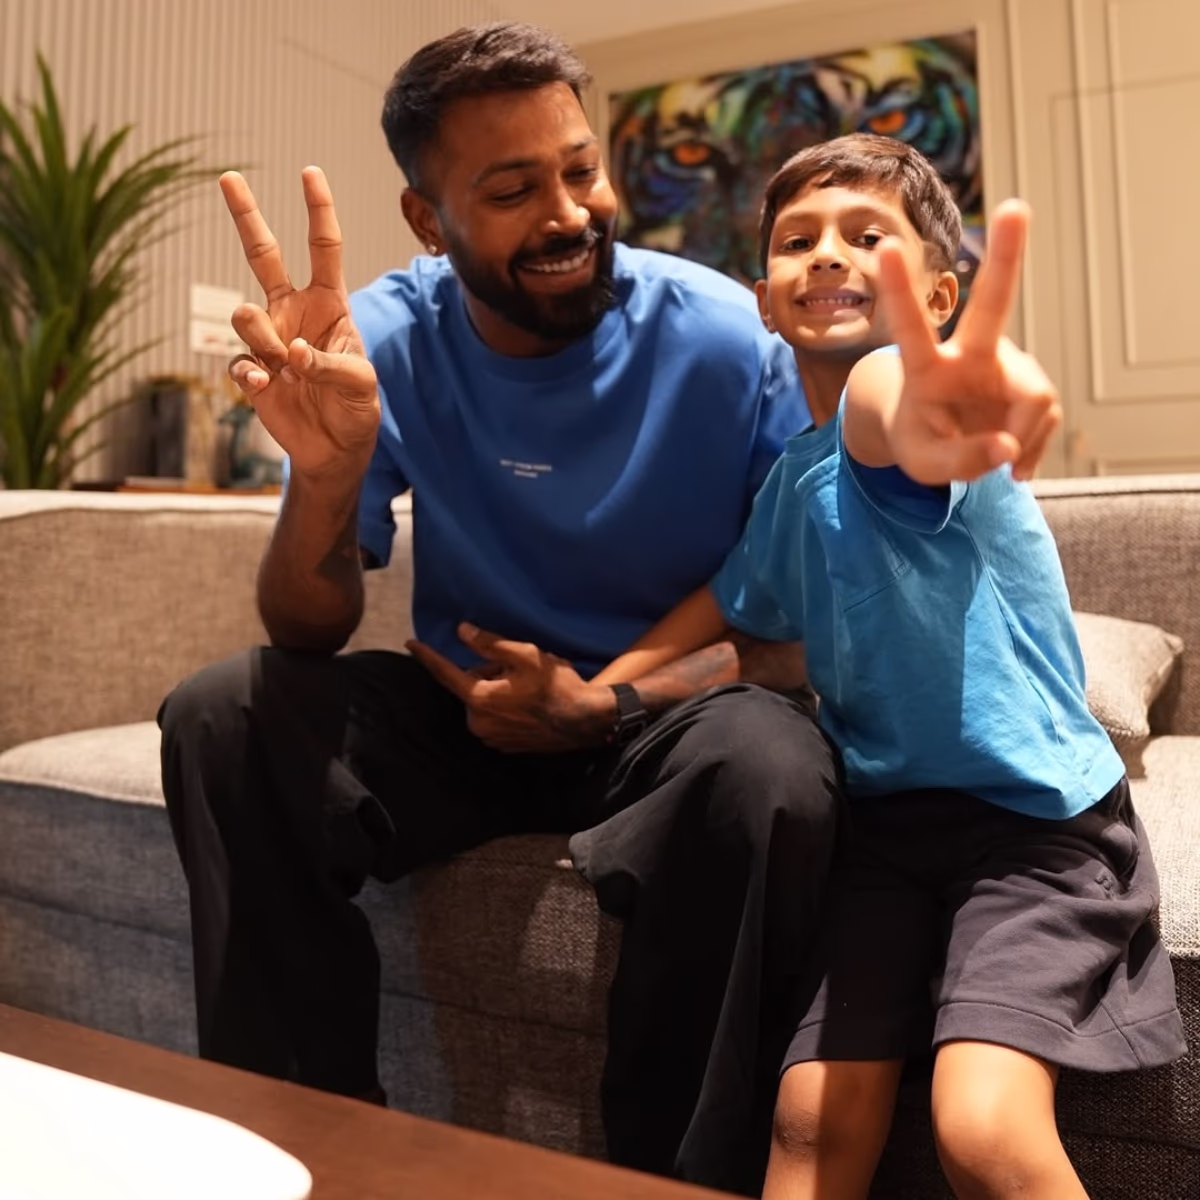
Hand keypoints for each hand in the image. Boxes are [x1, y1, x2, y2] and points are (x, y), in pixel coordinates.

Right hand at [220, 167, 379, 479]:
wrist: (335, 448)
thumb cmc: (356, 408)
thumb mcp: (360, 384)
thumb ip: (330, 364)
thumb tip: (293, 351)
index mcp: (329, 304)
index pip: (323, 248)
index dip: (317, 211)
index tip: (309, 172)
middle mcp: (293, 313)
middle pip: (264, 254)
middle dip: (245, 215)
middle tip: (227, 176)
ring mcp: (269, 339)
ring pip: (245, 316)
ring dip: (261, 338)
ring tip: (281, 362)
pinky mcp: (252, 372)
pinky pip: (238, 362)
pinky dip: (250, 374)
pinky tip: (266, 387)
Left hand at [406, 624, 615, 752]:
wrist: (584, 721)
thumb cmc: (557, 686)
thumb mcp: (525, 655)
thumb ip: (489, 643)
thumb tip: (462, 631)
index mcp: (479, 699)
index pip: (445, 673)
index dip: (427, 656)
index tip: (410, 644)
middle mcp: (478, 723)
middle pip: (471, 687)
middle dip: (487, 673)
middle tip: (515, 667)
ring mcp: (491, 738)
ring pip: (484, 703)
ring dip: (496, 691)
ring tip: (528, 685)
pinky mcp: (505, 747)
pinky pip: (495, 719)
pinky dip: (505, 707)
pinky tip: (529, 702)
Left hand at [879, 199, 1061, 484]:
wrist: (939, 439)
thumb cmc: (920, 442)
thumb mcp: (926, 466)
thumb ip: (962, 461)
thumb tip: (1007, 448)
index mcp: (927, 370)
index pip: (911, 328)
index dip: (900, 292)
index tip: (887, 248)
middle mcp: (970, 355)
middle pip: (995, 303)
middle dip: (1008, 256)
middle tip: (1014, 207)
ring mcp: (1005, 363)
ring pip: (1035, 402)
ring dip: (1021, 442)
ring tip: (1000, 464)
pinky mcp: (1031, 382)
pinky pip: (1044, 418)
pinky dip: (1030, 449)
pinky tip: (1012, 459)